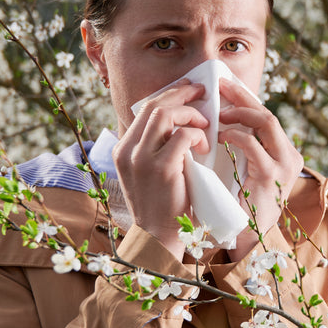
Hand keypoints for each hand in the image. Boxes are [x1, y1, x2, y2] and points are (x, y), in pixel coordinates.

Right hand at [113, 80, 208, 256]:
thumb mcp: (148, 172)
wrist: (157, 237)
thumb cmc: (161, 204)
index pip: (144, 109)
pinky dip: (198, 135)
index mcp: (122, 149)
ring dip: (190, 115)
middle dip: (181, 94)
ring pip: (166, 115)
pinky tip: (205, 147)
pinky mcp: (162, 169)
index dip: (169, 95)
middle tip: (202, 92)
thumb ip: (155, 147)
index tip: (188, 90)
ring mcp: (142, 160)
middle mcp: (127, 151)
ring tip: (205, 125)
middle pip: (154, 106)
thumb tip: (177, 120)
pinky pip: (182, 136)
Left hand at [216, 78, 303, 261]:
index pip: (265, 116)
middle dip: (242, 97)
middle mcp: (290, 157)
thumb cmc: (240, 206)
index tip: (224, 85)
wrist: (247, 240)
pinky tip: (219, 135)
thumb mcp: (244, 171)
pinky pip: (252, 144)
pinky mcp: (272, 176)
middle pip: (268, 113)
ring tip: (218, 112)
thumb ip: (241, 149)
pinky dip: (234, 135)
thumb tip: (221, 119)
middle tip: (218, 87)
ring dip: (239, 112)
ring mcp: (284, 166)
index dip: (245, 98)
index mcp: (284, 154)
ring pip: (266, 122)